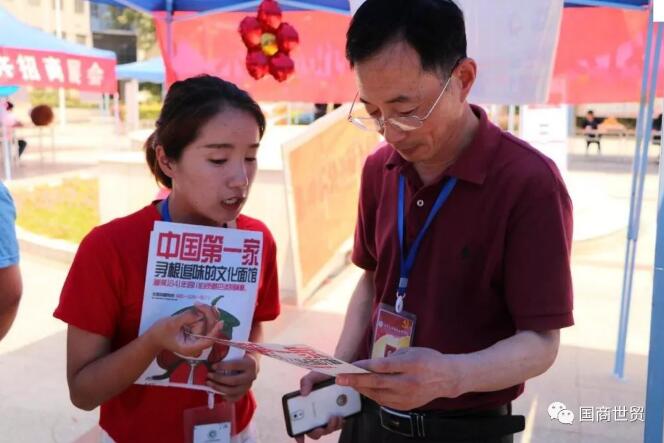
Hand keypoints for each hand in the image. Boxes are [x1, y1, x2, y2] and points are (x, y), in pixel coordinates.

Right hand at [148, 306, 221, 358]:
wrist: (154, 336)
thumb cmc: (160, 333)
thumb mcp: (171, 324)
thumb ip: (186, 318)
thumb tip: (199, 313)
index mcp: (190, 348)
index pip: (207, 341)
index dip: (214, 332)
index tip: (220, 322)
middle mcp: (197, 343)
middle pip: (209, 329)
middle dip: (207, 315)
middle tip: (198, 304)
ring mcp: (197, 337)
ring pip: (209, 323)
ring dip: (205, 312)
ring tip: (196, 304)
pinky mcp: (197, 330)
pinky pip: (205, 321)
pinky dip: (203, 313)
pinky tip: (198, 306)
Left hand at [206, 353, 257, 401]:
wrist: (252, 365)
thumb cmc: (241, 356)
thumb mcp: (237, 351)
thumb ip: (227, 353)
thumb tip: (212, 356)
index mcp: (250, 364)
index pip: (235, 365)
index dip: (222, 366)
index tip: (212, 366)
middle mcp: (251, 376)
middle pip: (233, 380)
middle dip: (218, 378)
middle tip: (208, 375)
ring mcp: (248, 386)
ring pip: (232, 391)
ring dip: (218, 388)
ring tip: (209, 383)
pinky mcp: (244, 392)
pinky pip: (234, 398)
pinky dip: (224, 396)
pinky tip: (217, 392)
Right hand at [294, 372, 343, 441]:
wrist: (342, 371)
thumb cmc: (324, 375)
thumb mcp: (314, 376)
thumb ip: (306, 382)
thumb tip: (303, 393)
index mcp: (307, 407)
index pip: (300, 424)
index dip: (298, 434)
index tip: (300, 439)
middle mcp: (316, 414)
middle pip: (314, 431)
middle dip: (318, 432)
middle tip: (322, 426)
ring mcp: (328, 416)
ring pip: (328, 429)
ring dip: (331, 427)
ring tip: (336, 417)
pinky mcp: (339, 415)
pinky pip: (339, 424)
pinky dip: (340, 423)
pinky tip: (342, 416)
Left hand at [336, 347, 463, 409]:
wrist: (447, 378)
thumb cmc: (428, 360)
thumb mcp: (411, 351)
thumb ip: (392, 358)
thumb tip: (371, 365)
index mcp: (411, 365)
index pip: (383, 366)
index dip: (365, 367)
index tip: (350, 366)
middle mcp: (409, 382)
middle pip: (378, 383)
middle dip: (356, 381)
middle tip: (340, 379)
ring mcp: (408, 396)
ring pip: (379, 395)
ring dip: (362, 389)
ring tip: (349, 383)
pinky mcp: (407, 406)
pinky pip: (384, 402)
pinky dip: (373, 395)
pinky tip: (365, 389)